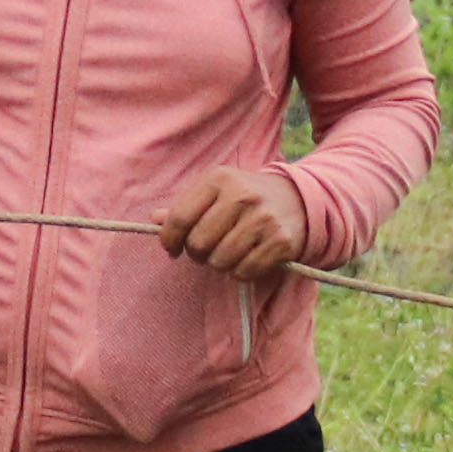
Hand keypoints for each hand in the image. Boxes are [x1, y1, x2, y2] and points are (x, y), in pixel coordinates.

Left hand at [157, 164, 311, 287]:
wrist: (298, 199)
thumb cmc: (245, 198)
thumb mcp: (215, 192)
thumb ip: (185, 207)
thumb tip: (154, 220)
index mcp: (220, 179)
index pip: (180, 217)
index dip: (169, 239)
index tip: (172, 249)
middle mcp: (243, 195)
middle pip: (199, 243)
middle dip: (197, 253)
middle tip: (207, 250)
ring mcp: (264, 219)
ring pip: (220, 261)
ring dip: (220, 264)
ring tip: (229, 252)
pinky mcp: (281, 241)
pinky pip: (245, 271)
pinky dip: (241, 272)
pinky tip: (247, 258)